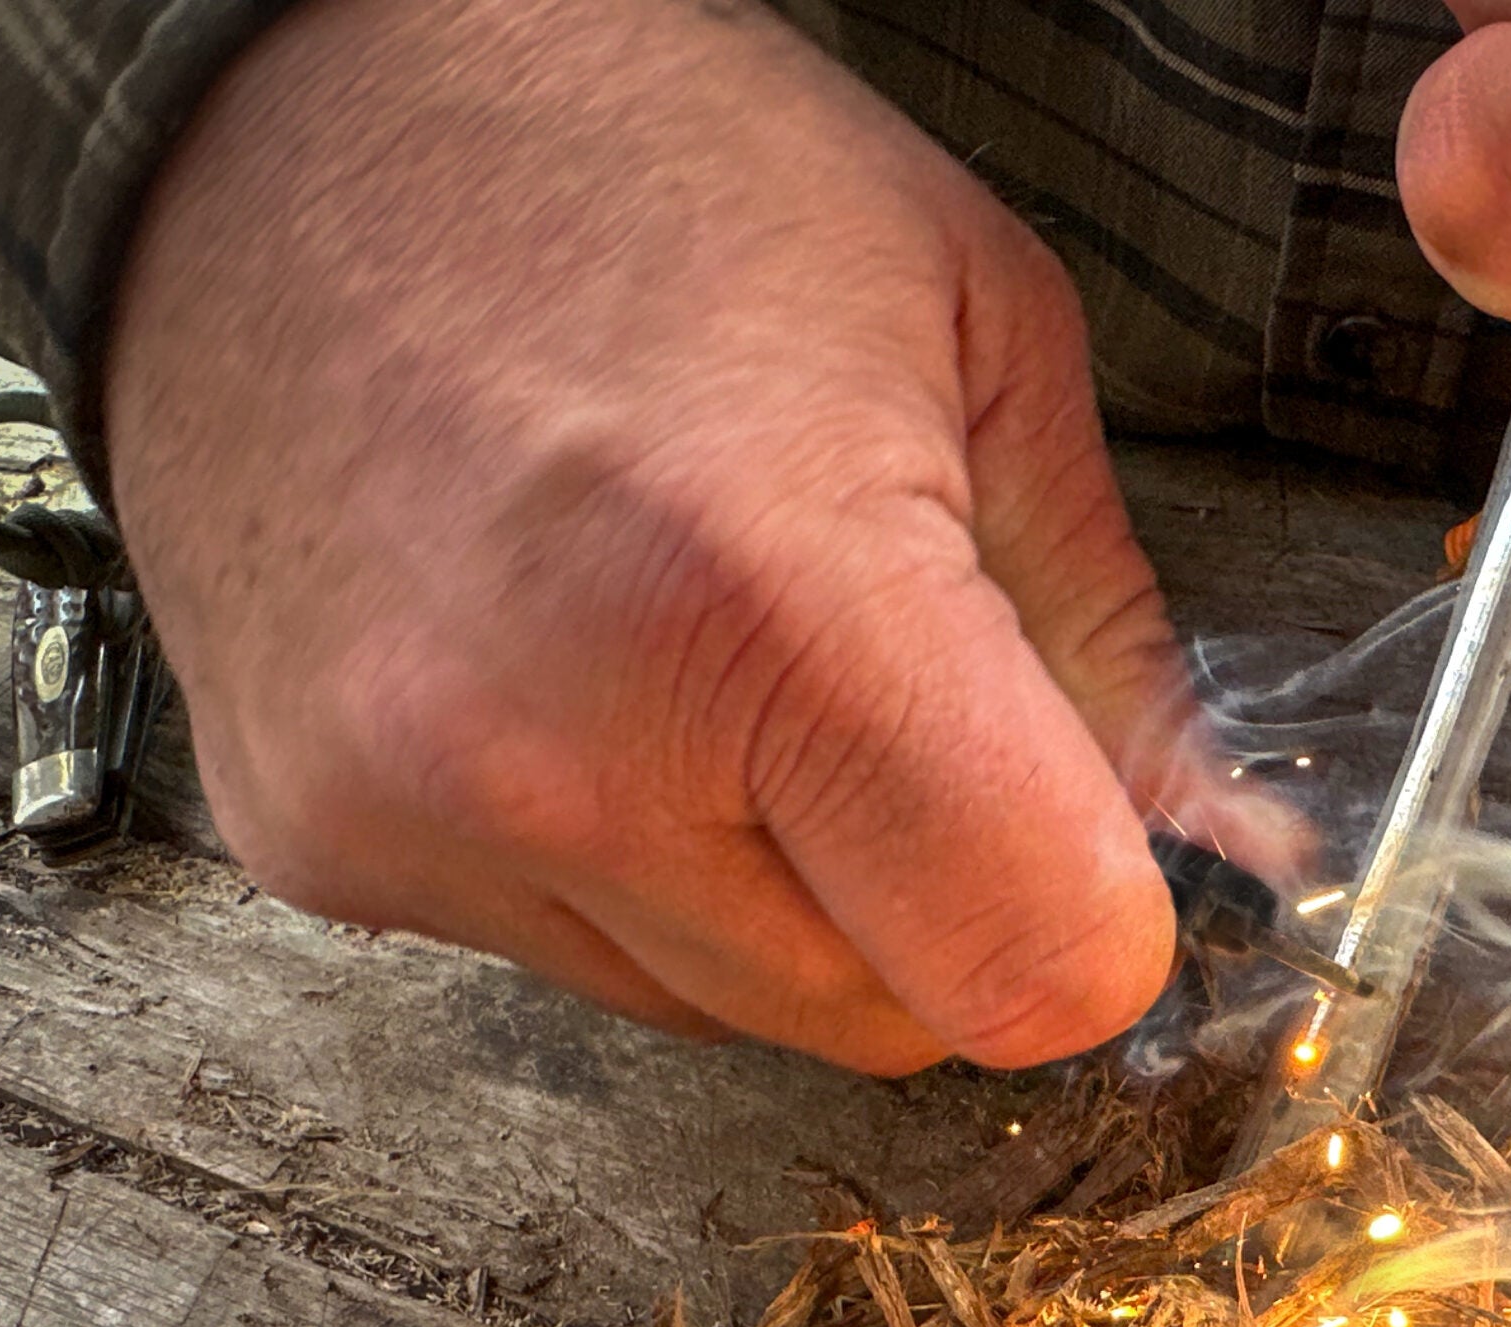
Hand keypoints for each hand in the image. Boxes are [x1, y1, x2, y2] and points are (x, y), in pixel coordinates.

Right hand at [108, 0, 1280, 1072]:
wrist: (294, 120)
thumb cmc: (642, 170)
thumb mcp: (977, 332)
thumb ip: (1111, 639)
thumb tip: (1216, 843)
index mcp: (769, 595)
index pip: (1030, 967)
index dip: (1099, 919)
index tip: (1089, 839)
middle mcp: (559, 751)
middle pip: (889, 1022)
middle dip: (938, 894)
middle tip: (892, 701)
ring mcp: (414, 817)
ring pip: (736, 1011)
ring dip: (780, 886)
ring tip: (712, 659)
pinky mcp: (321, 846)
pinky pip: (579, 959)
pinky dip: (629, 865)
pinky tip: (589, 685)